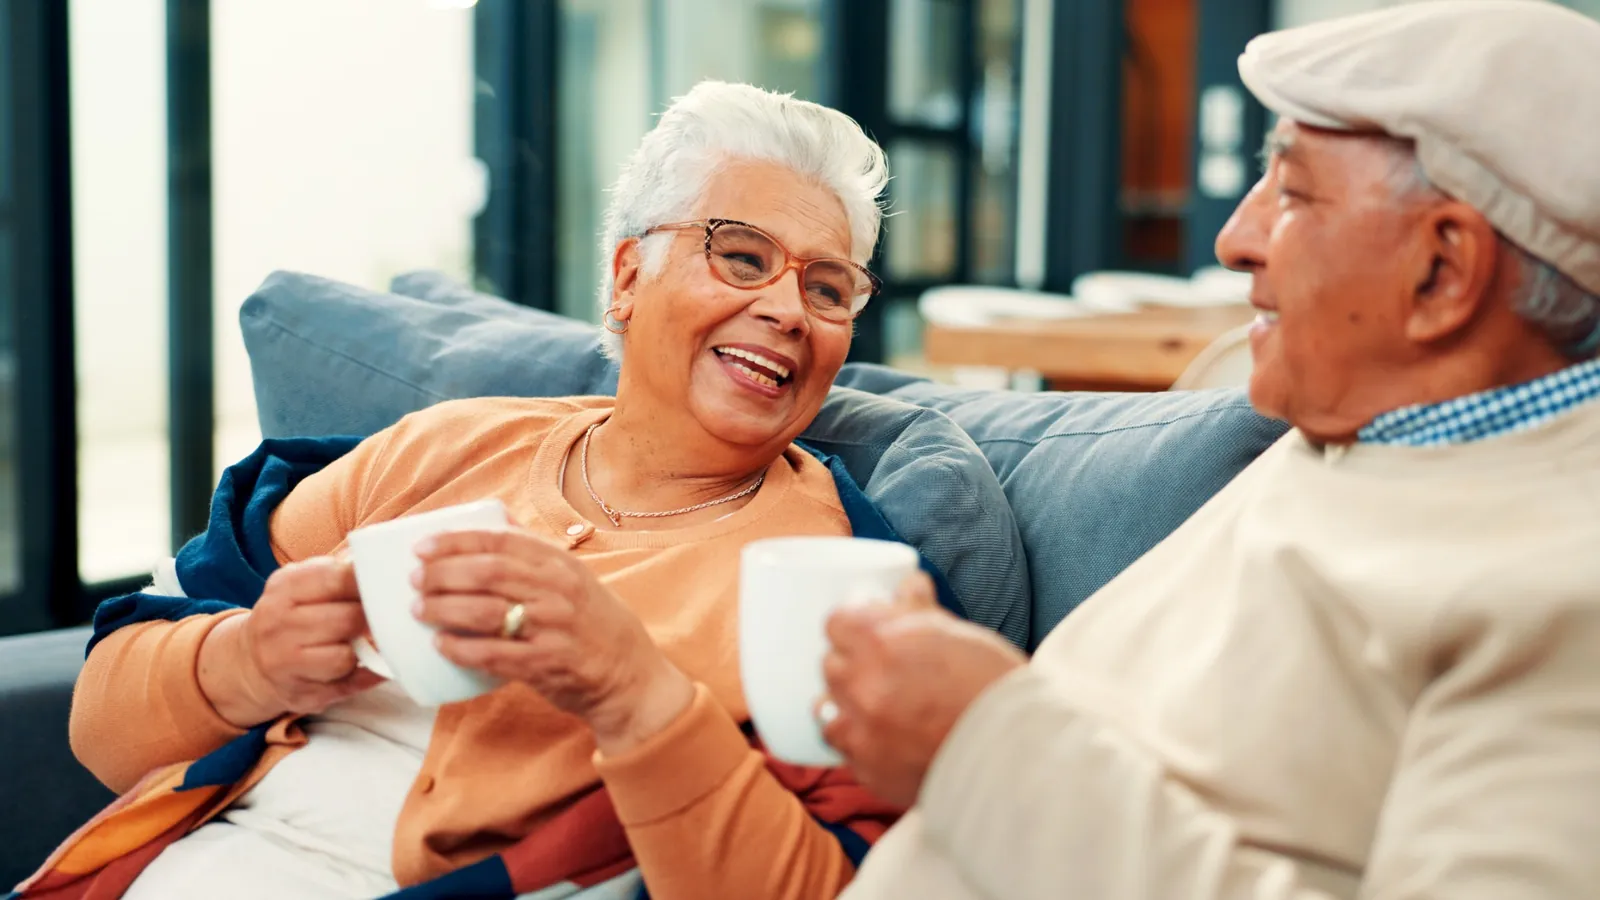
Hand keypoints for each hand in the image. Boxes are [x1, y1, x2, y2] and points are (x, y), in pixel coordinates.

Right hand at [201, 556, 384, 727]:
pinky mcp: (299, 695)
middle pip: (347, 620)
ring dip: (362, 652)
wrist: (249, 661)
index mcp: (284, 587)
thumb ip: (339, 569)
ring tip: (362, 643)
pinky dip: (365, 676)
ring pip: (345, 658)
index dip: (369, 583)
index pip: (338, 578)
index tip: (385, 586)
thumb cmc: (291, 615)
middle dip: (370, 620)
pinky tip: (367, 665)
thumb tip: (384, 556)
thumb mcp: (303, 582)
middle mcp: (278, 624)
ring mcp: (284, 663)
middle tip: (381, 617)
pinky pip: (347, 687)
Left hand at [413, 528, 693, 753]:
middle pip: (487, 572)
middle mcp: (558, 590)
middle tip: (414, 579)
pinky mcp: (546, 664)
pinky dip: (462, 649)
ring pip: (485, 611)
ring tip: (419, 610)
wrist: (629, 675)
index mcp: (561, 564)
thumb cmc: (593, 623)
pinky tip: (441, 645)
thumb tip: (495, 520)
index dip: (456, 541)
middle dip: (442, 573)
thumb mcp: (575, 578)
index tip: (422, 546)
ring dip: (443, 609)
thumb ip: (537, 553)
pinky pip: (493, 654)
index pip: (500, 542)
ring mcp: (553, 628)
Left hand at [820, 573, 1025, 806]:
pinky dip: (861, 746)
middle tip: (879, 671)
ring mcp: (862, 734)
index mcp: (880, 643)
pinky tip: (887, 742)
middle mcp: (862, 687)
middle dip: (852, 665)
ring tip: (877, 710)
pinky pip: (847, 753)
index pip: (835, 624)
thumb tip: (907, 585)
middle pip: (830, 666)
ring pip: (827, 711)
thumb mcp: (959, 635)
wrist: (1017, 754)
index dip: (852, 626)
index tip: (863, 632)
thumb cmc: (993, 687)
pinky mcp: (869, 772)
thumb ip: (920, 609)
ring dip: (847, 707)